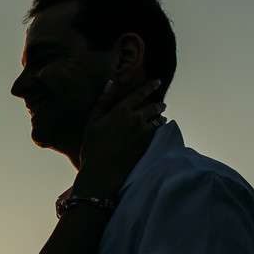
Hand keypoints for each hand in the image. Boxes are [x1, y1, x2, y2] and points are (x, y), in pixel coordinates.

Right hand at [76, 78, 165, 196]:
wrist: (101, 172)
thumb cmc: (92, 147)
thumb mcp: (92, 122)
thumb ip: (103, 101)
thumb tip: (110, 82)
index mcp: (120, 111)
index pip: (140, 94)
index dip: (150, 86)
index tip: (157, 81)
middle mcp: (135, 119)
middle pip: (153, 106)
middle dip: (158, 104)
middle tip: (161, 105)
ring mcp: (143, 132)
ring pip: (159, 119)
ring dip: (161, 116)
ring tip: (161, 117)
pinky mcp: (148, 145)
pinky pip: (160, 132)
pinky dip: (161, 128)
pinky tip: (159, 130)